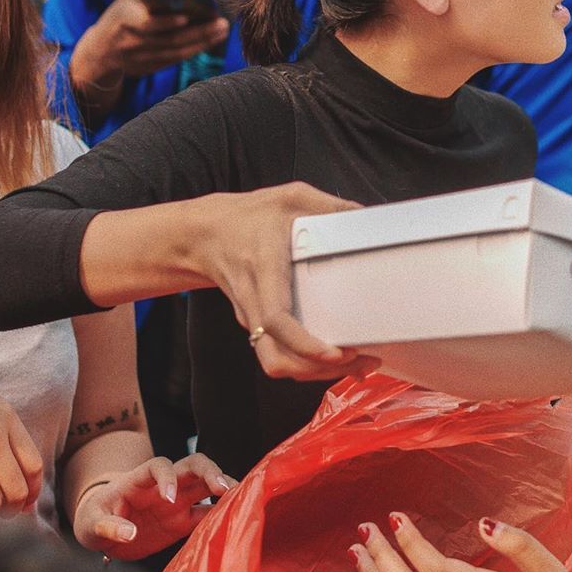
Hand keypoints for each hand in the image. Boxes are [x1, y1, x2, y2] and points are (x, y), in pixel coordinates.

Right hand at [70, 0, 230, 91]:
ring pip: (177, 53)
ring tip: (222, 30)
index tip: (187, 17)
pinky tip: (210, 40)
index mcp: (125, 21)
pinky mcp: (151, 69)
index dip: (166, 22)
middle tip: (221, 23)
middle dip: (198, 32)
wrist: (101, 50)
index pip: (147, 24)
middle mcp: (134, 43)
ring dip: (202, 42)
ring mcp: (143, 59)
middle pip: (170, 40)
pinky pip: (176, 60)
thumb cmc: (121, 13)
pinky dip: (194, 50)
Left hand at [72, 452, 235, 559]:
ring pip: (206, 484)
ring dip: (224, 487)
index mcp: (139, 480)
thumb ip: (107, 526)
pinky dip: (221, 514)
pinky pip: (207, 514)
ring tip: (242, 497)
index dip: (168, 477)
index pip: (159, 466)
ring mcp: (177, 501)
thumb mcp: (90, 524)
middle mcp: (163, 485)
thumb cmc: (92, 518)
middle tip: (224, 488)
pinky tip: (235, 518)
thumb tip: (129, 533)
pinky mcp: (183, 521)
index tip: (170, 499)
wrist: (101, 531)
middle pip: (194, 465)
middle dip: (210, 472)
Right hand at [189, 182, 378, 382]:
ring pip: (276, 363)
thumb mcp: (290, 199)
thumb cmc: (246, 218)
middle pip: (276, 357)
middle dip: (317, 369)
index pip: (276, 318)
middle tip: (357, 361)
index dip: (305, 344)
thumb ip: (330, 207)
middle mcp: (255, 301)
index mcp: (264, 269)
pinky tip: (334, 357)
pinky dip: (305, 364)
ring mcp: (253, 318)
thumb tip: (366, 217)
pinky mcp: (257, 325)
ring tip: (355, 364)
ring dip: (314, 372)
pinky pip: (279, 355)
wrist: (205, 234)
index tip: (336, 351)